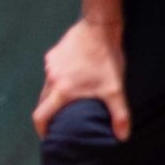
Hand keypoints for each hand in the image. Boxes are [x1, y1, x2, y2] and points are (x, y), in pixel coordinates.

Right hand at [33, 17, 128, 139]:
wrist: (99, 27)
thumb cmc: (106, 59)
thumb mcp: (115, 89)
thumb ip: (119, 115)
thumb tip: (123, 137)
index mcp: (62, 91)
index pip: (41, 115)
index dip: (41, 129)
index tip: (46, 136)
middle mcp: (52, 79)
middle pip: (43, 102)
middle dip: (49, 113)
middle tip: (60, 120)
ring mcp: (50, 65)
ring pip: (48, 86)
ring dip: (55, 95)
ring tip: (70, 97)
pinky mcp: (53, 54)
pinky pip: (52, 72)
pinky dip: (59, 79)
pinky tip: (73, 76)